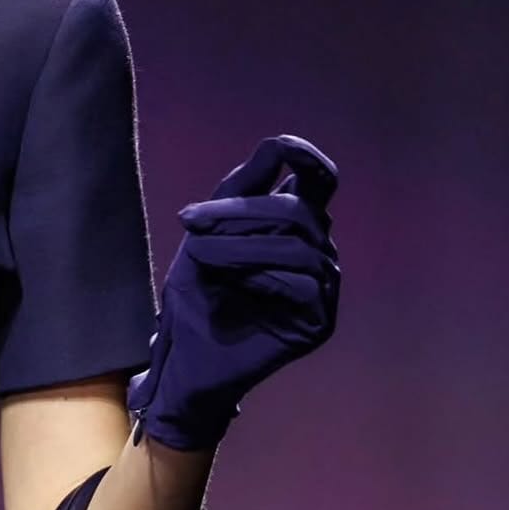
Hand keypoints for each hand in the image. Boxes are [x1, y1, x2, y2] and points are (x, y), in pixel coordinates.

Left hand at [127, 134, 340, 451]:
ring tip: (199, 257)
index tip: (281, 148)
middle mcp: (316, 253)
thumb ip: (241, 191)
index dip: (306, 157)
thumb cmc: (194, 299)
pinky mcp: (319, 323)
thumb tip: (277, 147)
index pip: (318, 180)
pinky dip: (266, 277)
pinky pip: (306, 283)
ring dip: (244, 246)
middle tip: (190, 226)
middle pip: (298, 210)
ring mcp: (322, 290)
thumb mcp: (207, 235)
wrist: (186, 362)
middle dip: (241, 214)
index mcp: (294, 227)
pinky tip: (238, 286)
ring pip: (301, 245)